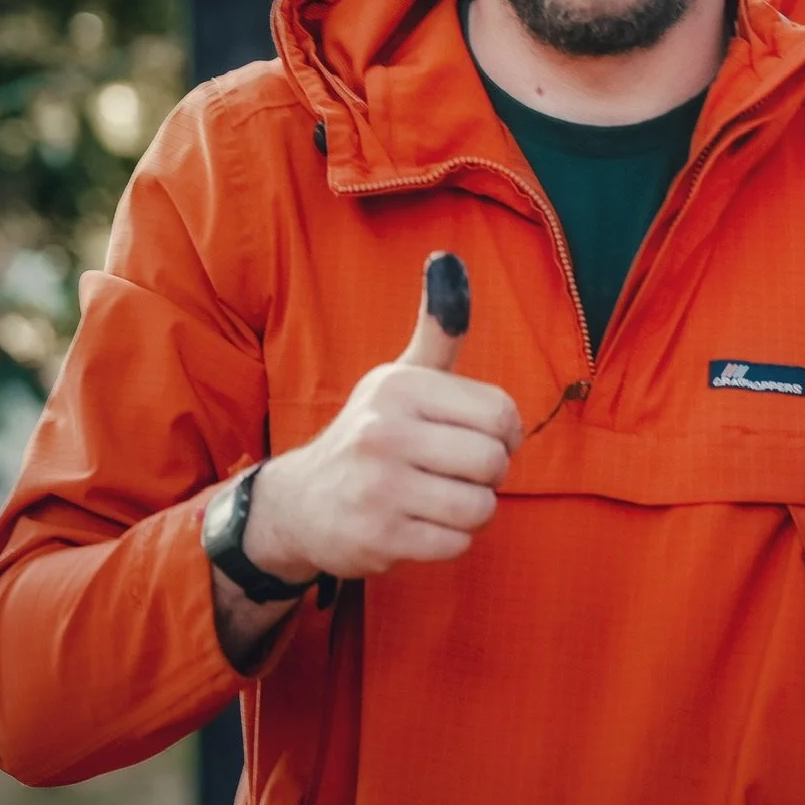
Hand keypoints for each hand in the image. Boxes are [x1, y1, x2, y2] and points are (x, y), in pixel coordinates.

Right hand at [244, 252, 522, 583]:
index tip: (477, 437)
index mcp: (400, 387)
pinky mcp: (379, 538)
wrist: (300, 503)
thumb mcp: (400, 378)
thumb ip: (438, 330)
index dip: (504, 434)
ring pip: (481, 507)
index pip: (502, 414)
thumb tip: (448, 260)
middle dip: (487, 475)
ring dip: (471, 510)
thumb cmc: (371, 434)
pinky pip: (457, 545)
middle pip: (494, 463)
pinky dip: (449, 540)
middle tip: (455, 473)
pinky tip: (419, 524)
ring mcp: (380, 488)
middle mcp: (385, 432)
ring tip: (439, 498)